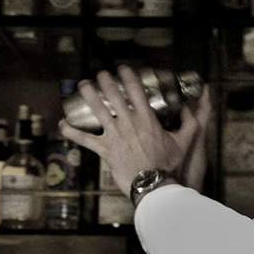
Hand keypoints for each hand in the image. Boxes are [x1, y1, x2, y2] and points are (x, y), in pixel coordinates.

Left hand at [59, 66, 205, 196]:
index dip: (128, 75)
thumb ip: (189, 125)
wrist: (154, 186)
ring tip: (83, 85)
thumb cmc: (169, 166)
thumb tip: (191, 111)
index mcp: (147, 119)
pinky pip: (85, 140)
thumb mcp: (183, 143)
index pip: (135, 90)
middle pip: (113, 95)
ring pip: (97, 110)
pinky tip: (62, 124)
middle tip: (100, 74)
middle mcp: (128, 123)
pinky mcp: (105, 151)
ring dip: (88, 95)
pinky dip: (72, 132)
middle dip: (105, 81)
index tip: (123, 68)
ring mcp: (115, 136)